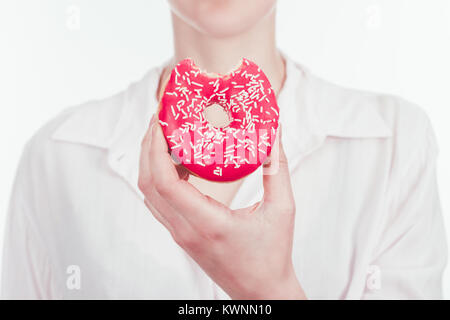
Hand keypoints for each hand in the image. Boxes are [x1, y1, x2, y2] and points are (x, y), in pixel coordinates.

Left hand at [138, 115, 305, 299]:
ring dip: (150, 161)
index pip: (165, 183)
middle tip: (160, 119)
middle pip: (148, 184)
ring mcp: (180, 234)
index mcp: (207, 224)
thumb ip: (277, 168)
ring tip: (165, 135)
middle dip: (147, 147)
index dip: (156, 148)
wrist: (261, 292)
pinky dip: (159, 177)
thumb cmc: (272, 256)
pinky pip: (159, 202)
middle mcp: (186, 230)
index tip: (161, 121)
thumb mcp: (282, 210)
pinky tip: (176, 162)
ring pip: (149, 193)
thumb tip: (275, 132)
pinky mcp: (181, 235)